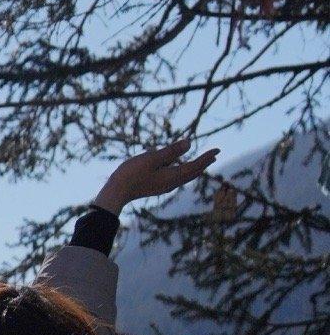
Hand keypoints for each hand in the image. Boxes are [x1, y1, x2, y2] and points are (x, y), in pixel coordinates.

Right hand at [93, 136, 219, 213]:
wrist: (117, 191)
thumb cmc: (133, 173)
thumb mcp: (152, 158)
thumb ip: (171, 151)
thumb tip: (189, 143)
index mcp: (173, 176)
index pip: (195, 166)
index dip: (206, 157)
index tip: (217, 150)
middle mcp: (171, 183)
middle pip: (192, 173)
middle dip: (203, 163)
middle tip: (213, 155)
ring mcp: (163, 186)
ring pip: (183, 176)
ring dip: (193, 167)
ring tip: (199, 161)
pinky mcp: (156, 186)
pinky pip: (174, 177)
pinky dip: (180, 169)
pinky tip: (172, 163)